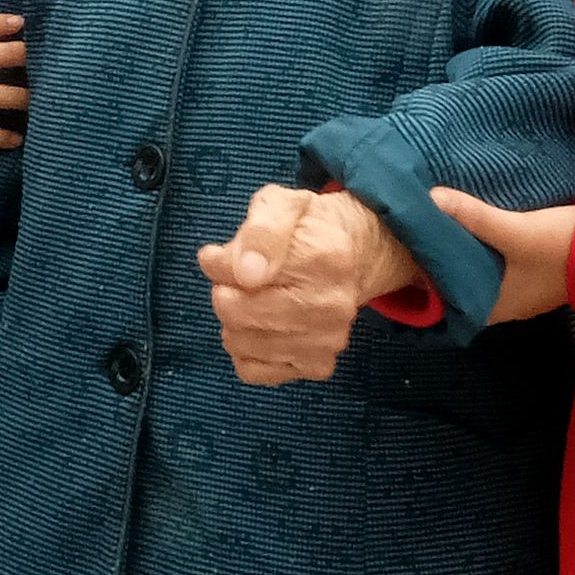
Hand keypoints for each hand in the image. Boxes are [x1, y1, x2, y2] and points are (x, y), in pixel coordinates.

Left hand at [196, 183, 425, 386]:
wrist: (356, 256)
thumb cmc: (309, 228)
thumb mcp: (282, 204)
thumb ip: (261, 229)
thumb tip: (244, 272)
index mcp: (324, 258)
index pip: (240, 272)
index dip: (218, 263)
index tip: (221, 255)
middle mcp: (331, 306)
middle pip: (236, 312)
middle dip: (224, 292)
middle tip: (237, 281)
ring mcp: (327, 341)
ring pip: (240, 344)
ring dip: (233, 322)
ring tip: (253, 301)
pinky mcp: (317, 365)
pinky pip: (253, 370)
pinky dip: (245, 351)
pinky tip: (260, 329)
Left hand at [425, 188, 574, 323]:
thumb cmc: (563, 248)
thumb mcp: (515, 229)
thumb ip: (474, 217)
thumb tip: (430, 199)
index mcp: (493, 306)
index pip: (442, 304)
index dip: (420, 284)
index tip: (401, 259)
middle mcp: (504, 307)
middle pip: (459, 289)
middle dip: (438, 267)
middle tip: (412, 238)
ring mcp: (521, 294)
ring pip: (478, 278)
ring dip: (461, 260)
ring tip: (435, 232)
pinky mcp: (534, 277)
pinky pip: (497, 270)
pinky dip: (482, 255)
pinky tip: (472, 234)